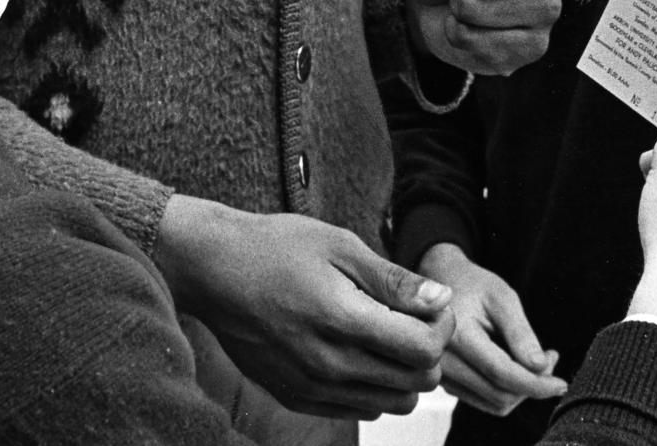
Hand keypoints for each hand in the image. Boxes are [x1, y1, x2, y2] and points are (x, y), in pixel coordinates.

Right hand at [153, 199, 454, 418]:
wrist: (215, 270)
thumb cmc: (277, 248)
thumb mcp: (340, 246)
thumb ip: (393, 281)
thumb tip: (441, 301)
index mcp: (344, 321)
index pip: (424, 352)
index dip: (442, 327)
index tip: (432, 304)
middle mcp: (329, 365)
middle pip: (416, 384)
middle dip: (428, 350)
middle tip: (413, 315)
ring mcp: (311, 387)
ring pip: (391, 404)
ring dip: (403, 372)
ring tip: (385, 331)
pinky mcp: (296, 397)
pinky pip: (357, 410)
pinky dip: (372, 385)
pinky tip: (357, 348)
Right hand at [419, 243, 566, 415]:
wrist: (442, 282)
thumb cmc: (474, 285)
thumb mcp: (502, 296)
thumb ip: (520, 333)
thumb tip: (540, 368)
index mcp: (457, 335)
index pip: (502, 374)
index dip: (536, 384)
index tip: (562, 383)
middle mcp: (444, 362)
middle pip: (500, 395)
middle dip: (533, 385)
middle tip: (551, 358)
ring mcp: (443, 376)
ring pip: (494, 403)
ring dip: (522, 390)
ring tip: (536, 360)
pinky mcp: (448, 383)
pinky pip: (485, 400)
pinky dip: (508, 390)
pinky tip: (517, 365)